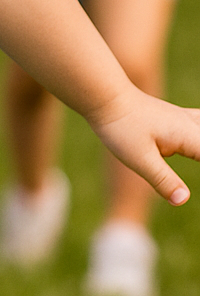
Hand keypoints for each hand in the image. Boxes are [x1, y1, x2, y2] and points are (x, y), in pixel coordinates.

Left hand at [87, 88, 199, 205]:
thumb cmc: (119, 126)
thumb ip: (161, 179)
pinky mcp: (178, 119)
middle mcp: (193, 125)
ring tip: (198, 154)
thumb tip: (183, 200)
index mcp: (190, 137)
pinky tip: (198, 137)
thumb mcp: (138, 157)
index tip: (199, 195)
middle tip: (192, 158)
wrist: (104, 96)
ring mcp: (187, 119)